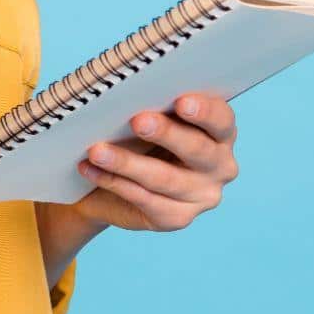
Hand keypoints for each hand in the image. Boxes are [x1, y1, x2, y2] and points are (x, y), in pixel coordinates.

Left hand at [68, 92, 239, 231]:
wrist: (113, 185)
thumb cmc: (137, 139)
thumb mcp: (147, 120)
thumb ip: (151, 108)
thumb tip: (129, 95)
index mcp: (220, 134)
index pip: (221, 120)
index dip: (204, 111)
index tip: (182, 101)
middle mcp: (220, 166)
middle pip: (197, 149)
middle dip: (166, 133)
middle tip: (138, 121)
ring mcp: (202, 196)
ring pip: (164, 178)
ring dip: (127, 162)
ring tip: (97, 150)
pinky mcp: (177, 218)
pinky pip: (144, 200)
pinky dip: (114, 182)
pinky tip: (91, 169)